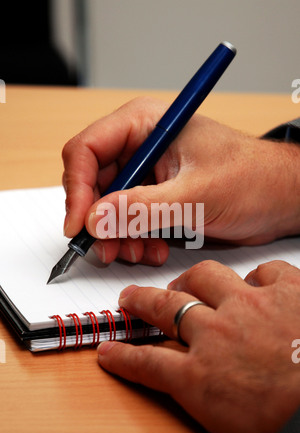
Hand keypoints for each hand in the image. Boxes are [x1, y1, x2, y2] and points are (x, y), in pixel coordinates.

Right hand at [62, 97, 299, 265]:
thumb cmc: (253, 179)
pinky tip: (152, 249)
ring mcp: (148, 174)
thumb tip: (94, 219)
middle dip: (99, 220)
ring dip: (117, 236)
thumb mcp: (196, 195)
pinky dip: (133, 239)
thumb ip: (142, 208)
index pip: (88, 149)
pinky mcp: (157, 197)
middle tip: (107, 249)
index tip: (80, 226)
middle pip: (93, 182)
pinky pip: (128, 221)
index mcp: (146, 124)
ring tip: (139, 252)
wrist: (281, 197)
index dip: (77, 189)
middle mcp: (141, 146)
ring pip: (108, 207)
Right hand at [98, 260, 299, 432]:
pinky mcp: (286, 291)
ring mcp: (250, 307)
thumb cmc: (287, 421)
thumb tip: (193, 384)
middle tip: (131, 299)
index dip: (123, 356)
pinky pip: (263, 272)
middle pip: (165, 308)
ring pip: (203, 278)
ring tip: (186, 284)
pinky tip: (256, 285)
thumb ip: (203, 396)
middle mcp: (218, 334)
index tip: (108, 351)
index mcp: (201, 376)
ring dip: (190, 281)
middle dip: (141, 303)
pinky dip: (256, 278)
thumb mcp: (229, 422)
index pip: (147, 362)